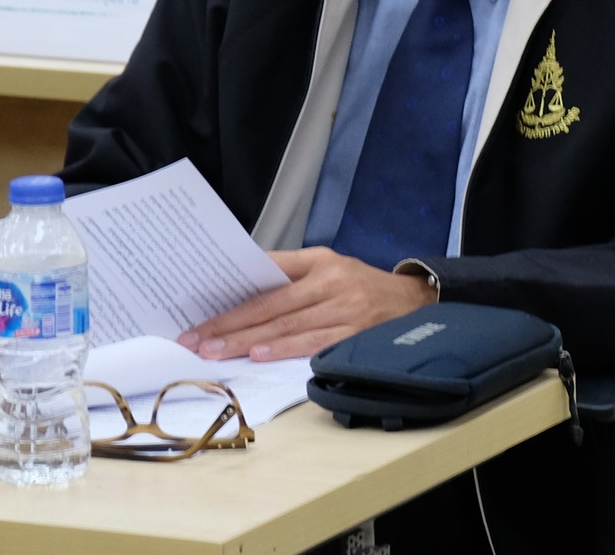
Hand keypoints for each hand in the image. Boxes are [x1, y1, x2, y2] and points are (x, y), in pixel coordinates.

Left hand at [176, 247, 436, 361]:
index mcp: (318, 260)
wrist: (417, 301)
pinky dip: (284, 349)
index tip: (201, 311)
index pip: (267, 275)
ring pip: (287, 325)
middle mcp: (331, 280)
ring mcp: (344, 307)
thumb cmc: (362, 286)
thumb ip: (290, 276)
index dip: (233, 295)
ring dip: (247, 340)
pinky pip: (312, 342)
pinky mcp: (355, 332)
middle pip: (271, 305)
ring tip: (216, 350)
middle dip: (229, 324)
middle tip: (197, 338)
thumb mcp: (329, 267)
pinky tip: (259, 354)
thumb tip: (242, 292)